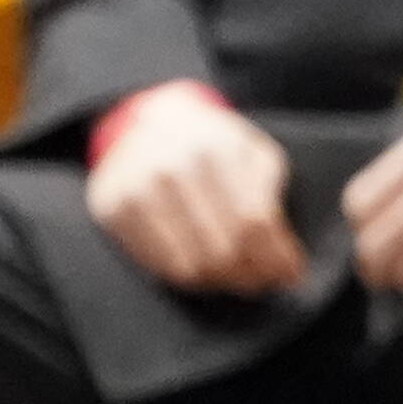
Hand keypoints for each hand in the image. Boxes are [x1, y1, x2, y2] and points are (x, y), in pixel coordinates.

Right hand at [85, 83, 305, 295]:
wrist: (149, 121)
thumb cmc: (212, 142)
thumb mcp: (252, 151)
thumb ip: (270, 193)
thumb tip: (283, 257)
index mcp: (215, 148)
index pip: (254, 221)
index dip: (277, 256)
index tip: (291, 275)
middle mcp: (171, 167)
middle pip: (223, 250)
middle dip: (251, 275)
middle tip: (262, 281)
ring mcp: (136, 188)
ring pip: (189, 266)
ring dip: (219, 282)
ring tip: (234, 277)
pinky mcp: (111, 208)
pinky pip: (156, 266)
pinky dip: (184, 277)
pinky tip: (200, 269)